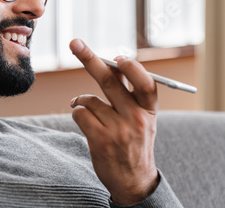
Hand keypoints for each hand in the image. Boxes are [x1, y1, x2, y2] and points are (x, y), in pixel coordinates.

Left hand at [69, 38, 158, 204]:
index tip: (118, 56)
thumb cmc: (134, 142)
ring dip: (81, 101)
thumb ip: (127, 92)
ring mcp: (118, 130)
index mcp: (150, 111)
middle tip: (74, 43)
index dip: (131, 67)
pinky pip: (79, 113)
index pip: (145, 83)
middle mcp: (136, 119)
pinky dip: (77, 112)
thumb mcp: (140, 118)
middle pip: (109, 81)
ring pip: (88, 99)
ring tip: (87, 111)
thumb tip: (111, 62)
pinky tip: (85, 122)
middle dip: (89, 58)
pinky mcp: (100, 140)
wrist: (133, 181)